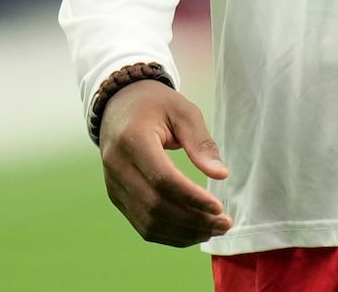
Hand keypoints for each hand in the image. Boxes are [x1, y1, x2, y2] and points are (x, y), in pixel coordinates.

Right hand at [98, 78, 233, 246]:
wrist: (119, 104)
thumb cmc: (156, 104)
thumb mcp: (183, 112)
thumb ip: (201, 143)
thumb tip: (221, 175)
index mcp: (133, 140)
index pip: (163, 179)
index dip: (192, 197)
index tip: (219, 207)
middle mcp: (118, 166)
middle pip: (155, 206)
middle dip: (192, 220)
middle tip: (224, 224)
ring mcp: (114, 185)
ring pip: (147, 221)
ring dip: (183, 232)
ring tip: (213, 230)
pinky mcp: (116, 196)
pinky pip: (142, 224)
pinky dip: (169, 233)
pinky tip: (193, 231)